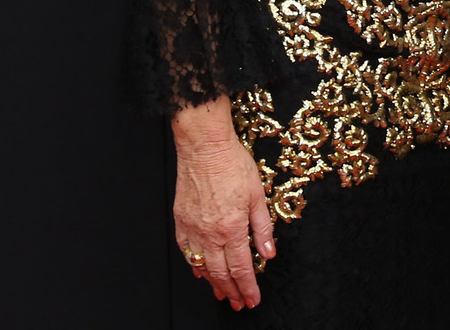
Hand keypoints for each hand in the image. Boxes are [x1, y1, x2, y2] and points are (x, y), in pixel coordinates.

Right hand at [172, 99, 275, 309]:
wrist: (204, 145)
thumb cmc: (232, 163)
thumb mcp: (257, 195)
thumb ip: (262, 228)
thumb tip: (268, 253)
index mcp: (232, 227)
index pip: (241, 268)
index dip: (248, 287)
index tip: (252, 299)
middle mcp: (210, 232)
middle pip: (221, 273)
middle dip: (231, 291)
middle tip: (238, 304)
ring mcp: (192, 228)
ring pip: (202, 266)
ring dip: (212, 283)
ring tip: (221, 294)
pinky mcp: (180, 220)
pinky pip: (186, 251)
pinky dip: (194, 265)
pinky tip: (201, 271)